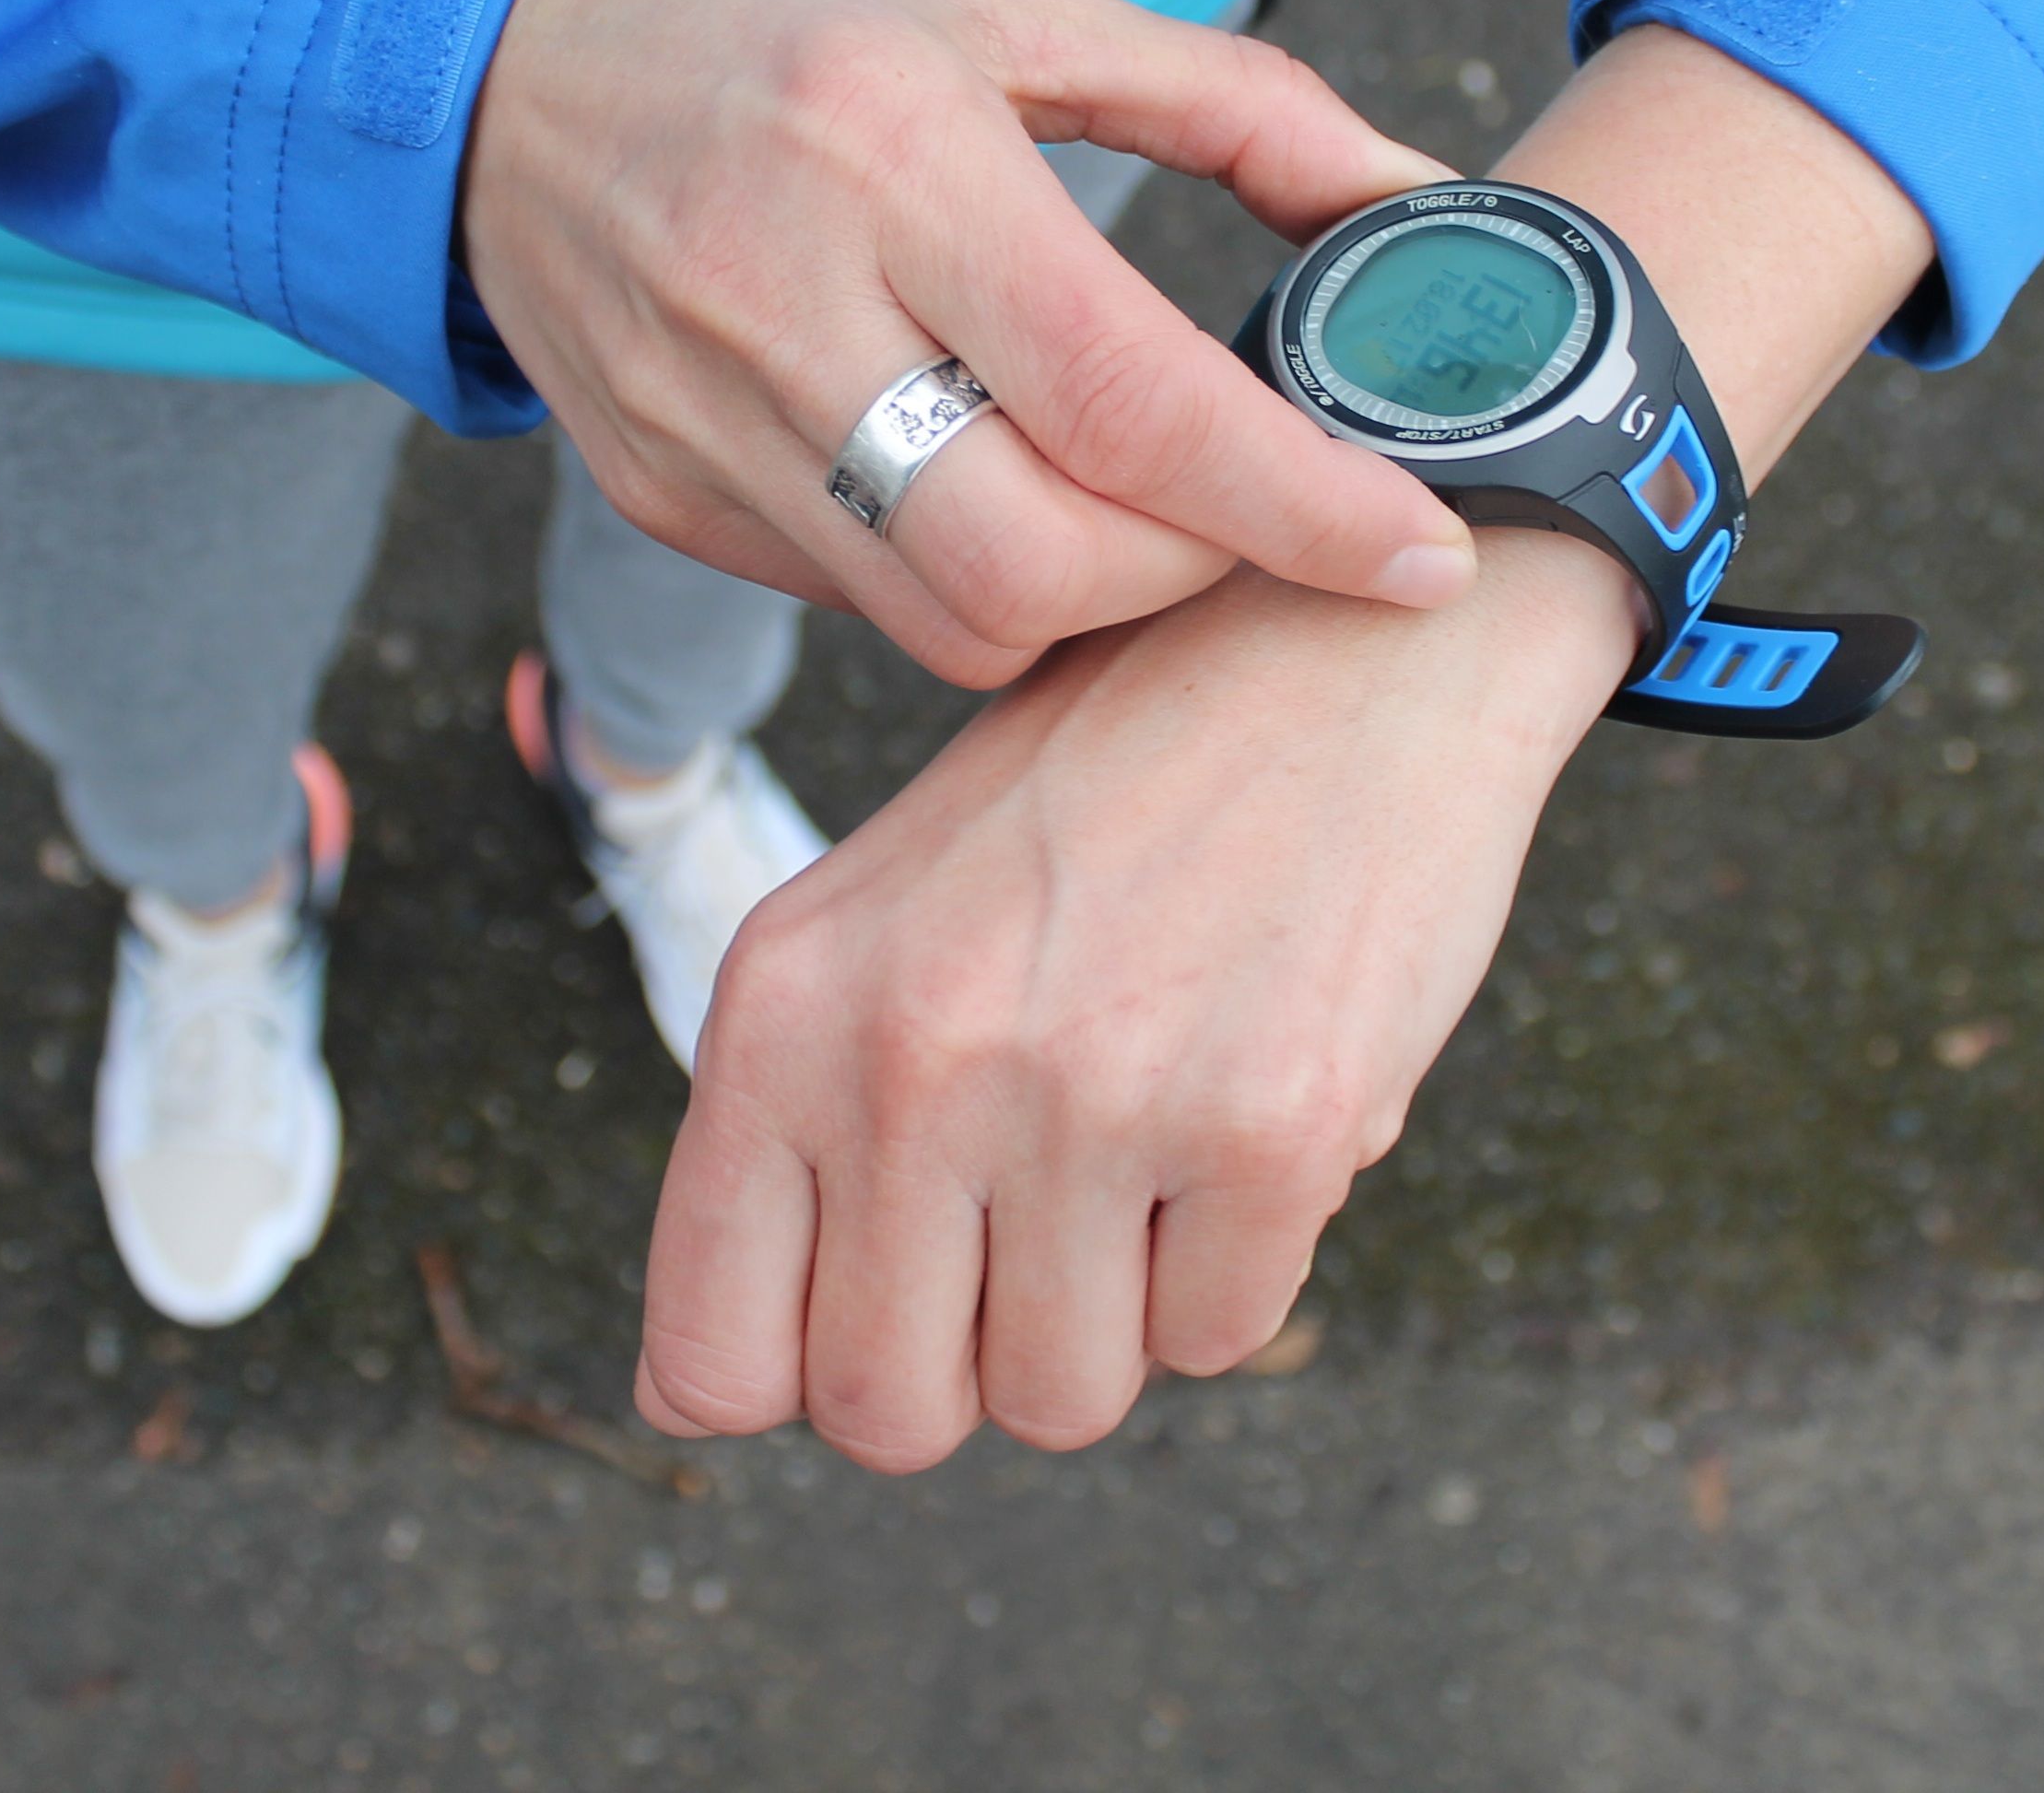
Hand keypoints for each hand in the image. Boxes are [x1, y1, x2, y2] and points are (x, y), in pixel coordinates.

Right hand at [464, 0, 1475, 686]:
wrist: (477, 33)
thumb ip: (1237, 108)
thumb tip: (1422, 204)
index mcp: (894, 156)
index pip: (1129, 403)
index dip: (1299, 505)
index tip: (1424, 551)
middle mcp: (782, 304)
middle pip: (1040, 565)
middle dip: (1187, 573)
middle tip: (1245, 507)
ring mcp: (701, 420)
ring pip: (948, 620)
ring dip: (1081, 595)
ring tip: (1126, 502)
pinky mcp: (657, 489)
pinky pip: (856, 596)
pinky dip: (958, 570)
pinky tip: (984, 476)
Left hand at [631, 535, 1641, 1464]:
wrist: (1333, 628)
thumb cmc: (1106, 779)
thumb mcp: (885, 906)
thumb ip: (795, 1121)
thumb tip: (713, 1395)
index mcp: (784, 1004)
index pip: (710, 1356)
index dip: (800, 1373)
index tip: (883, 1304)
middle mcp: (910, 1060)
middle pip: (885, 1416)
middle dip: (963, 1362)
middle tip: (1032, 1234)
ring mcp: (1091, 1100)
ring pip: (1059, 1401)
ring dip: (1110, 1315)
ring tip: (1145, 1146)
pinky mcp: (1271, 1128)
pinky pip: (1219, 1337)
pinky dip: (1236, 1264)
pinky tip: (1244, 1109)